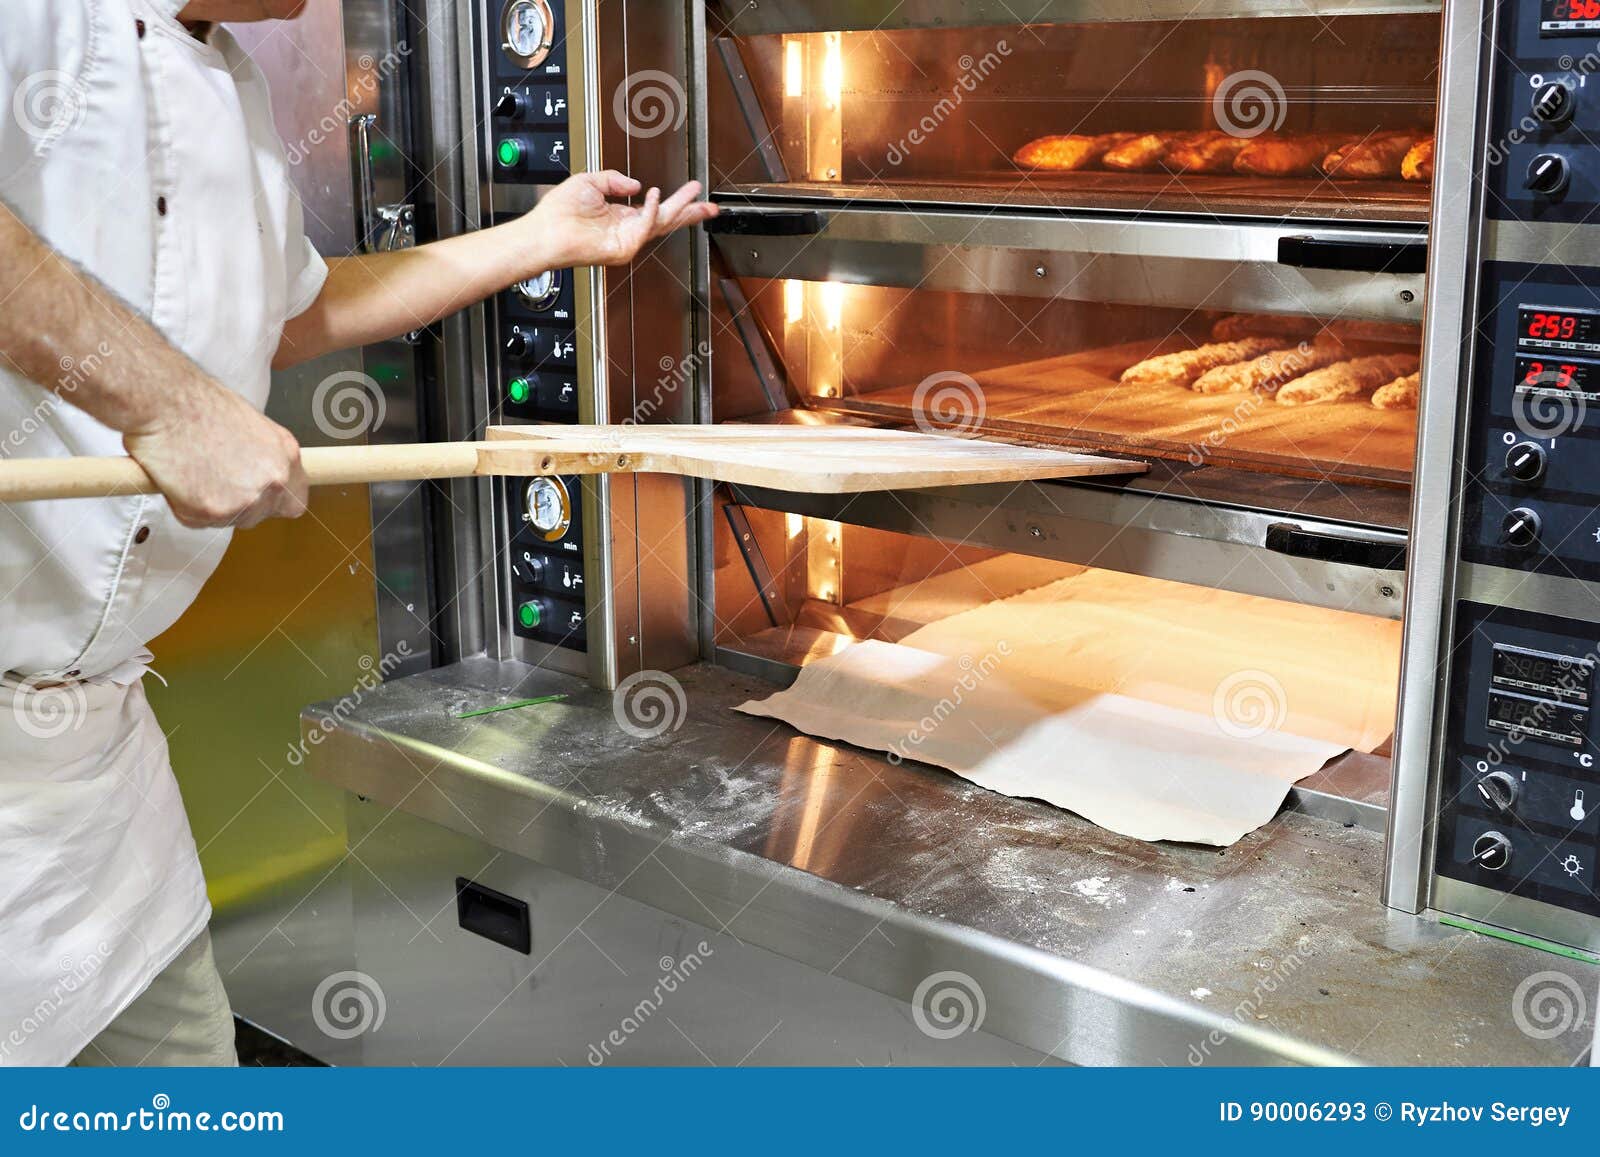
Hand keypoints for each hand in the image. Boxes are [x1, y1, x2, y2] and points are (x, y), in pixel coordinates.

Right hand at [124, 374, 308, 529]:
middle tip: (212, 478)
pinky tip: (180, 478)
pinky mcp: (214, 511)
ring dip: (211, 505)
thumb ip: (263, 458)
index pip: (294, 502)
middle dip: (237, 504)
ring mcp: (247, 499)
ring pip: (230, 520)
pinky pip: (199, 521)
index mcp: (287, 455)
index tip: (256, 496)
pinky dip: (184, 506)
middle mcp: (274, 480)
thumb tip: (258, 476)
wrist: (166, 403)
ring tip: (194, 471)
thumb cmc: (199, 405)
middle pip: (261, 515)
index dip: (272, 502)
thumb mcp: (250, 426)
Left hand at [516, 172, 718, 270]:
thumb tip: (636, 184)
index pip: (656, 209)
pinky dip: (651, 210)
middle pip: (667, 220)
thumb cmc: (558, 212)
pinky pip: (644, 227)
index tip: (693, 190)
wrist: (545, 231)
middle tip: (710, 205)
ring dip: (681, 208)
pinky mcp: (623, 249)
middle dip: (690, 211)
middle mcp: (627, 229)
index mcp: (621, 216)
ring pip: (662, 224)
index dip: (676, 200)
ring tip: (696, 197)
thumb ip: (615, 179)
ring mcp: (627, 241)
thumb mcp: (590, 181)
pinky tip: (654, 195)